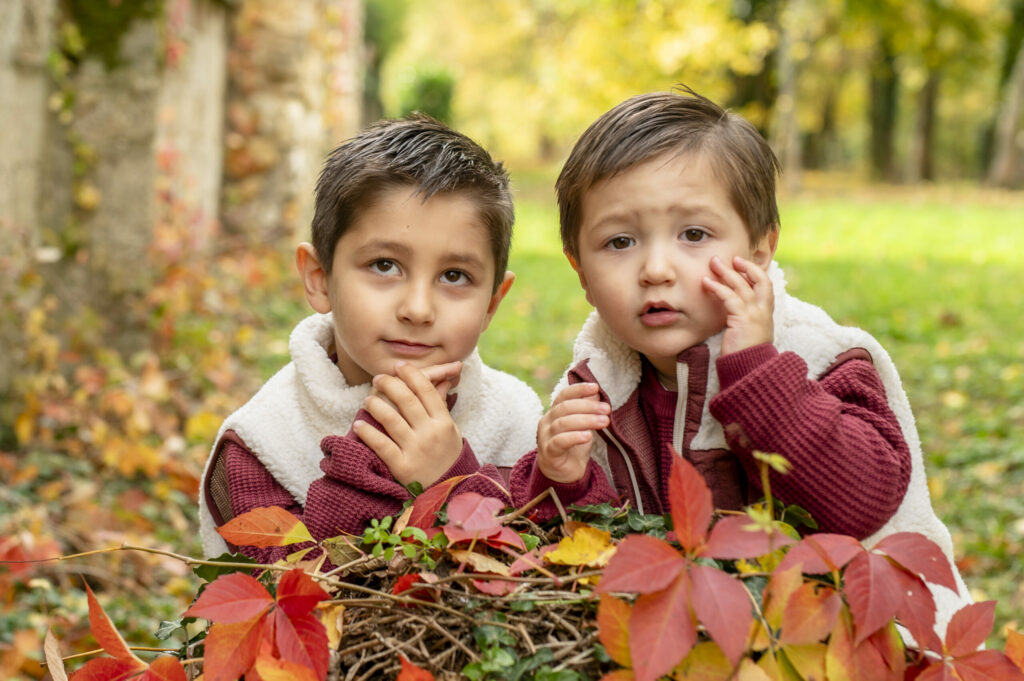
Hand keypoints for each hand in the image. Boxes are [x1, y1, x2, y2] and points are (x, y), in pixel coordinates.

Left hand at [354, 362, 462, 486]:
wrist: (448, 492)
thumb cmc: (447, 457)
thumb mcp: (450, 430)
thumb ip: (440, 405)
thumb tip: (440, 378)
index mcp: (444, 422)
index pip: (426, 390)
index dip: (412, 374)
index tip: (399, 366)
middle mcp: (430, 434)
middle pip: (407, 400)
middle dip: (390, 384)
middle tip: (378, 378)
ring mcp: (416, 450)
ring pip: (391, 419)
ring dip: (376, 404)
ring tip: (368, 399)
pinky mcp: (402, 467)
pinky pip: (381, 445)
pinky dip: (368, 433)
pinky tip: (360, 424)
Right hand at [536, 382, 609, 483]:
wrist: (564, 473)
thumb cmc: (574, 445)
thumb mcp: (584, 425)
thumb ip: (587, 409)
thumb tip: (596, 391)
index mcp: (554, 412)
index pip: (564, 396)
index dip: (578, 390)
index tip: (595, 387)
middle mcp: (547, 422)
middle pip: (565, 408)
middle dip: (588, 406)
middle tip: (607, 409)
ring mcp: (545, 437)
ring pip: (563, 423)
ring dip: (586, 420)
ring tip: (604, 421)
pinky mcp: (549, 453)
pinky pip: (559, 442)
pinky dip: (574, 437)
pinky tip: (588, 436)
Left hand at [703, 255, 774, 355]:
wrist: (748, 370)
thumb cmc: (745, 355)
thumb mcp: (748, 334)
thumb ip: (743, 320)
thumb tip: (731, 310)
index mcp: (766, 314)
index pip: (766, 286)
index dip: (755, 272)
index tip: (742, 265)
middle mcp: (764, 311)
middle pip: (760, 280)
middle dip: (746, 266)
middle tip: (731, 258)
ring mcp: (755, 314)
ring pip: (742, 285)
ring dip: (726, 272)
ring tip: (713, 263)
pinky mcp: (742, 319)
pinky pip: (729, 297)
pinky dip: (717, 288)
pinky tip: (706, 283)